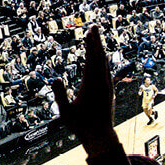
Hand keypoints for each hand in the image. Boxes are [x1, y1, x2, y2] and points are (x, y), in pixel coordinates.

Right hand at [52, 27, 122, 157]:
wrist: (100, 136)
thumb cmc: (81, 126)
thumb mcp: (65, 113)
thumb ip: (59, 95)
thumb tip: (55, 78)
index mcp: (91, 85)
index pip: (91, 60)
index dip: (90, 45)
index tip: (89, 33)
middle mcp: (102, 83)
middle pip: (100, 57)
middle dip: (96, 41)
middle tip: (94, 27)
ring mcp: (107, 86)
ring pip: (105, 63)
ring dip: (100, 49)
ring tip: (96, 39)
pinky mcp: (109, 90)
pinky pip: (107, 70)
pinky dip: (103, 60)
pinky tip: (102, 58)